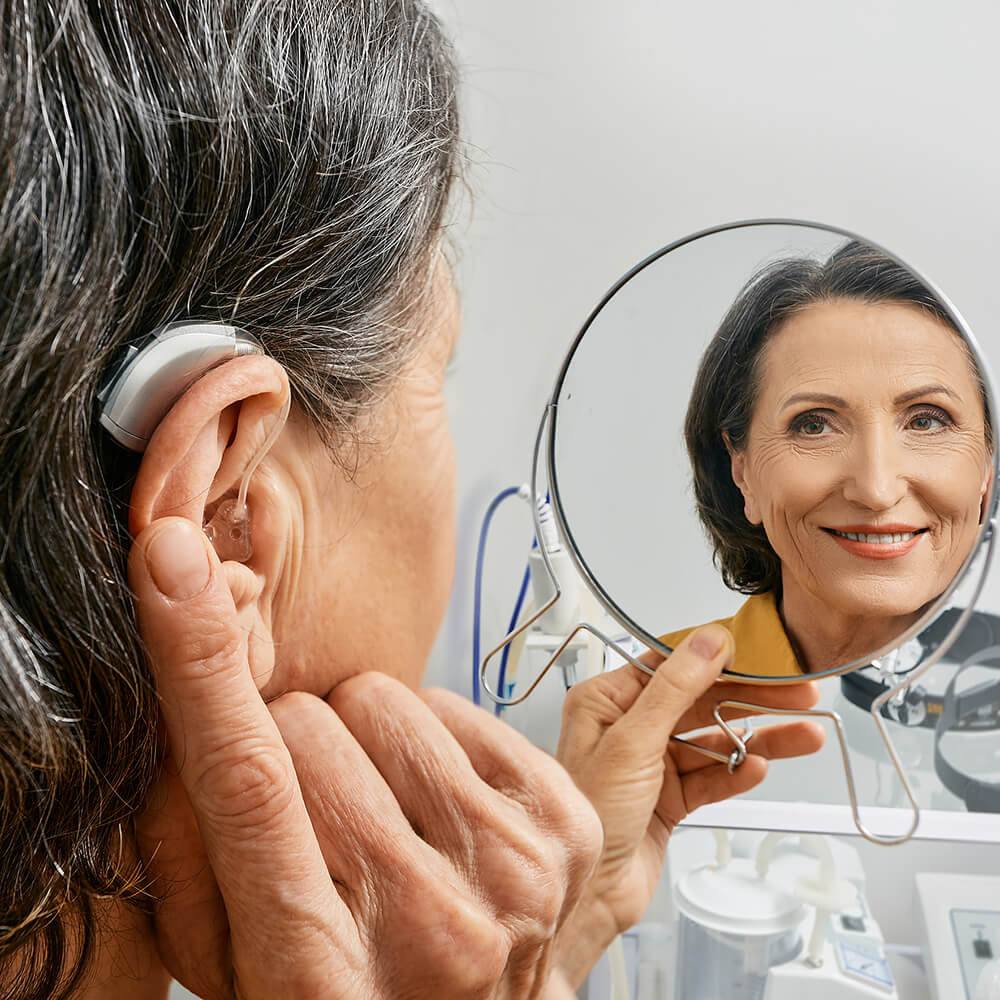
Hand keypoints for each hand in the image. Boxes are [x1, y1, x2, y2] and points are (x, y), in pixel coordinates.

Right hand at [129, 517, 602, 999]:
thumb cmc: (341, 997)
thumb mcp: (228, 962)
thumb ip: (183, 849)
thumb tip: (183, 699)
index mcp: (317, 972)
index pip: (247, 782)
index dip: (200, 663)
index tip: (173, 568)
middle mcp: (431, 923)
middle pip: (311, 724)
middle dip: (294, 752)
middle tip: (317, 820)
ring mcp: (514, 870)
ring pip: (385, 698)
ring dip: (364, 743)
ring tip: (381, 817)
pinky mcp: (567, 820)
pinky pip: (454, 701)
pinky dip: (429, 741)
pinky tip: (433, 806)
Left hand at [552, 624, 825, 985]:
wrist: (588, 893)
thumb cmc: (589, 814)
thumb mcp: (631, 741)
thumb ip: (674, 689)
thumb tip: (707, 641)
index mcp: (606, 702)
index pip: (672, 666)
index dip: (719, 659)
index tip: (763, 655)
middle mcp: (627, 728)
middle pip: (701, 701)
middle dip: (752, 698)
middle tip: (799, 693)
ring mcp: (651, 764)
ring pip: (715, 741)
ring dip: (759, 738)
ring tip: (804, 735)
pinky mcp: (670, 799)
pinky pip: (713, 776)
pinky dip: (738, 772)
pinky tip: (761, 767)